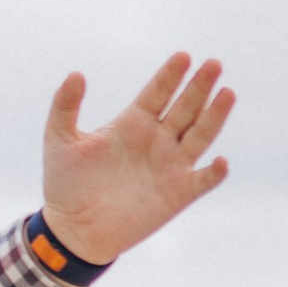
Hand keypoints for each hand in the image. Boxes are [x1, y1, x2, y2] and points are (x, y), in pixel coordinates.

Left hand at [41, 53, 235, 264]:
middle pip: (185, 108)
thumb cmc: (65, 184)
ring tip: (228, 93)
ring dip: (215, 116)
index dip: (171, 75)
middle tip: (214, 64)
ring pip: (200, 135)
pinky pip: (203, 180)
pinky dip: (214, 172)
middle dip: (199, 87)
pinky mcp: (179, 194)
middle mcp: (157, 140)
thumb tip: (75, 73)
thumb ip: (65, 106)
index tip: (184, 56)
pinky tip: (220, 161)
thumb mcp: (60, 140)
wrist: (74, 230)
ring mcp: (170, 166)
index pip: (157, 93)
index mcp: (132, 123)